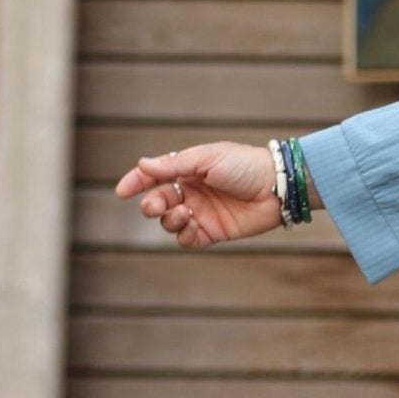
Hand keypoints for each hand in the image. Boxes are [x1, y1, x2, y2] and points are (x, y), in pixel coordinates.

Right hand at [113, 141, 280, 248]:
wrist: (277, 187)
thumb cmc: (245, 165)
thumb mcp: (207, 158)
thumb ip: (174, 165)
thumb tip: (142, 165)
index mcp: (188, 171)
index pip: (153, 177)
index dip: (135, 183)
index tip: (121, 191)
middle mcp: (192, 192)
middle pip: (157, 203)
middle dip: (151, 206)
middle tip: (158, 205)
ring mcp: (202, 213)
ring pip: (169, 223)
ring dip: (170, 220)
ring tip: (187, 213)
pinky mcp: (213, 232)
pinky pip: (187, 239)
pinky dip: (183, 235)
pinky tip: (193, 226)